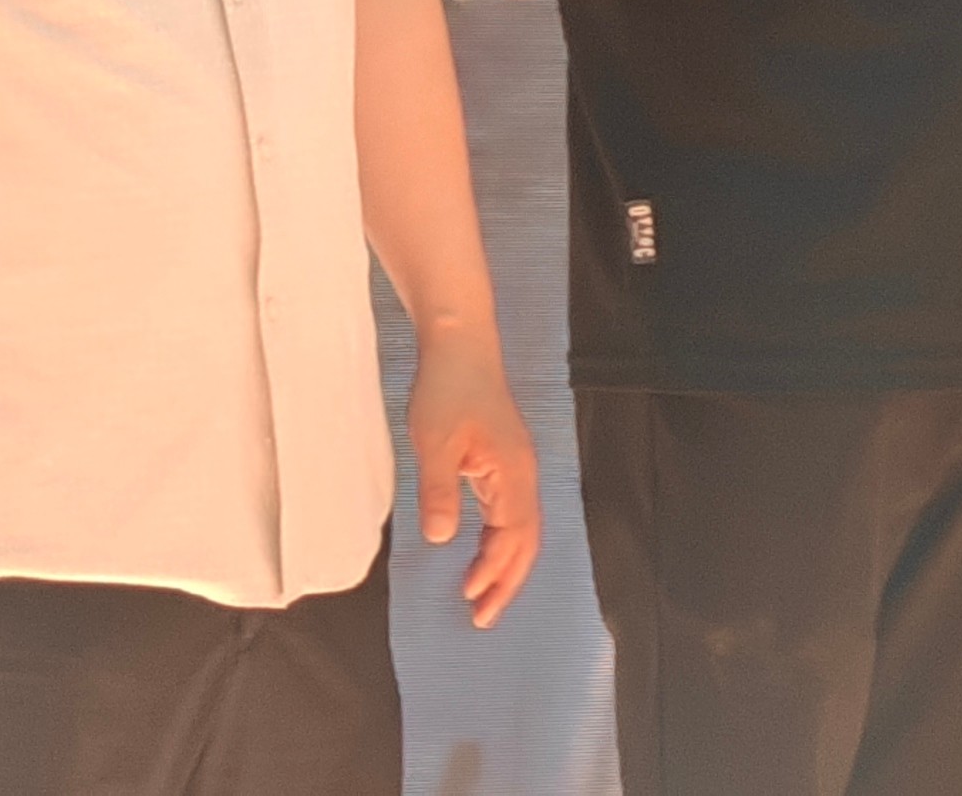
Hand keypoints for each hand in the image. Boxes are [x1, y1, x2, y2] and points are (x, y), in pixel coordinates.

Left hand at [407, 337, 542, 629]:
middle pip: (527, 540)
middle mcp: (523, 473)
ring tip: (481, 596)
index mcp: (513, 472)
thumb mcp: (435, 442)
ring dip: (505, 564)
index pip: (513, 536)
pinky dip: (500, 542)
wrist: (460, 344)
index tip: (470, 600)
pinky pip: (510, 513)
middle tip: (483, 619)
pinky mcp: (504, 460)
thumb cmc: (448, 387)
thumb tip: (443, 540)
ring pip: (521, 529)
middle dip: (508, 581)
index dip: (494, 571)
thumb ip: (440, 491)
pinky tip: (481, 552)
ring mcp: (516, 466)